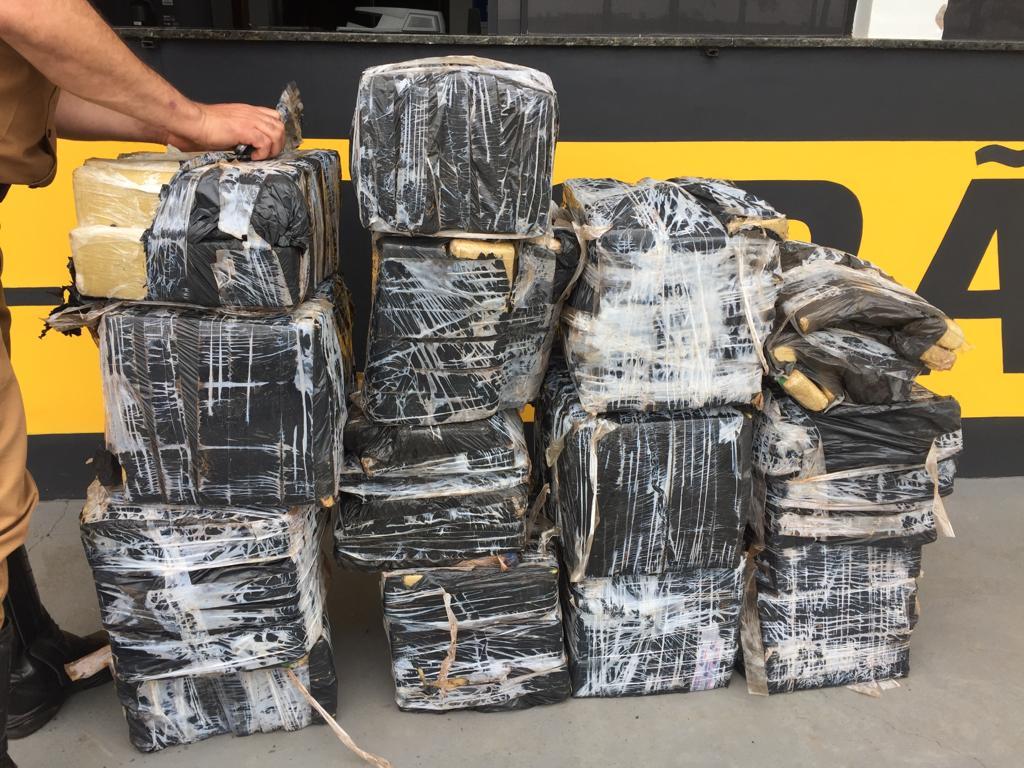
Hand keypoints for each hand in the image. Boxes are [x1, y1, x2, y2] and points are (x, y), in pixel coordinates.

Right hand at [166, 102, 285, 159]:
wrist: (193, 122)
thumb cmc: (205, 126)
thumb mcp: (230, 128)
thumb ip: (244, 134)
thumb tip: (251, 147)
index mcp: (248, 112)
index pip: (274, 118)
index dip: (276, 133)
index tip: (270, 146)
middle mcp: (251, 114)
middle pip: (279, 126)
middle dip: (278, 143)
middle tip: (268, 154)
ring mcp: (249, 120)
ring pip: (276, 133)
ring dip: (272, 149)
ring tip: (261, 156)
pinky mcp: (245, 130)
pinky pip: (265, 142)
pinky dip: (262, 153)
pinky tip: (253, 156)